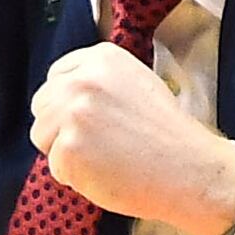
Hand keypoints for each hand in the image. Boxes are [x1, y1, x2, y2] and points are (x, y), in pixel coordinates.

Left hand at [31, 43, 234, 234]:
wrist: (191, 171)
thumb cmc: (168, 136)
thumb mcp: (138, 84)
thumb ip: (99, 81)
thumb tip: (63, 93)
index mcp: (101, 58)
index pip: (56, 77)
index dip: (70, 103)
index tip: (93, 120)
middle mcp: (84, 79)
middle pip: (42, 105)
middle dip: (62, 127)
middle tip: (102, 143)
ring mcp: (74, 113)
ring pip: (42, 135)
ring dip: (66, 152)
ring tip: (106, 157)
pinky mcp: (68, 148)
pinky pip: (54, 166)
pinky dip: (76, 177)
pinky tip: (108, 173)